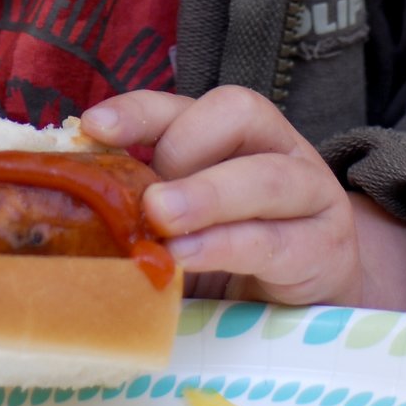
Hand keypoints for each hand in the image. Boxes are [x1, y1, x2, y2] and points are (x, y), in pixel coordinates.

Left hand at [82, 88, 405, 309]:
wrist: (312, 301)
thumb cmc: (234, 252)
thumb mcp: (188, 221)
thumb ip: (148, 205)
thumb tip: (79, 208)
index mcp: (235, 132)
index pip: (185, 104)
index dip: (138, 111)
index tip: (92, 127)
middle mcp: (278, 147)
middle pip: (237, 115)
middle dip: (183, 149)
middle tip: (146, 200)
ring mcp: (311, 194)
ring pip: (265, 176)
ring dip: (208, 196)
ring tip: (161, 221)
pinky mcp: (325, 248)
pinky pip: (276, 240)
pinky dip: (226, 247)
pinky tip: (189, 260)